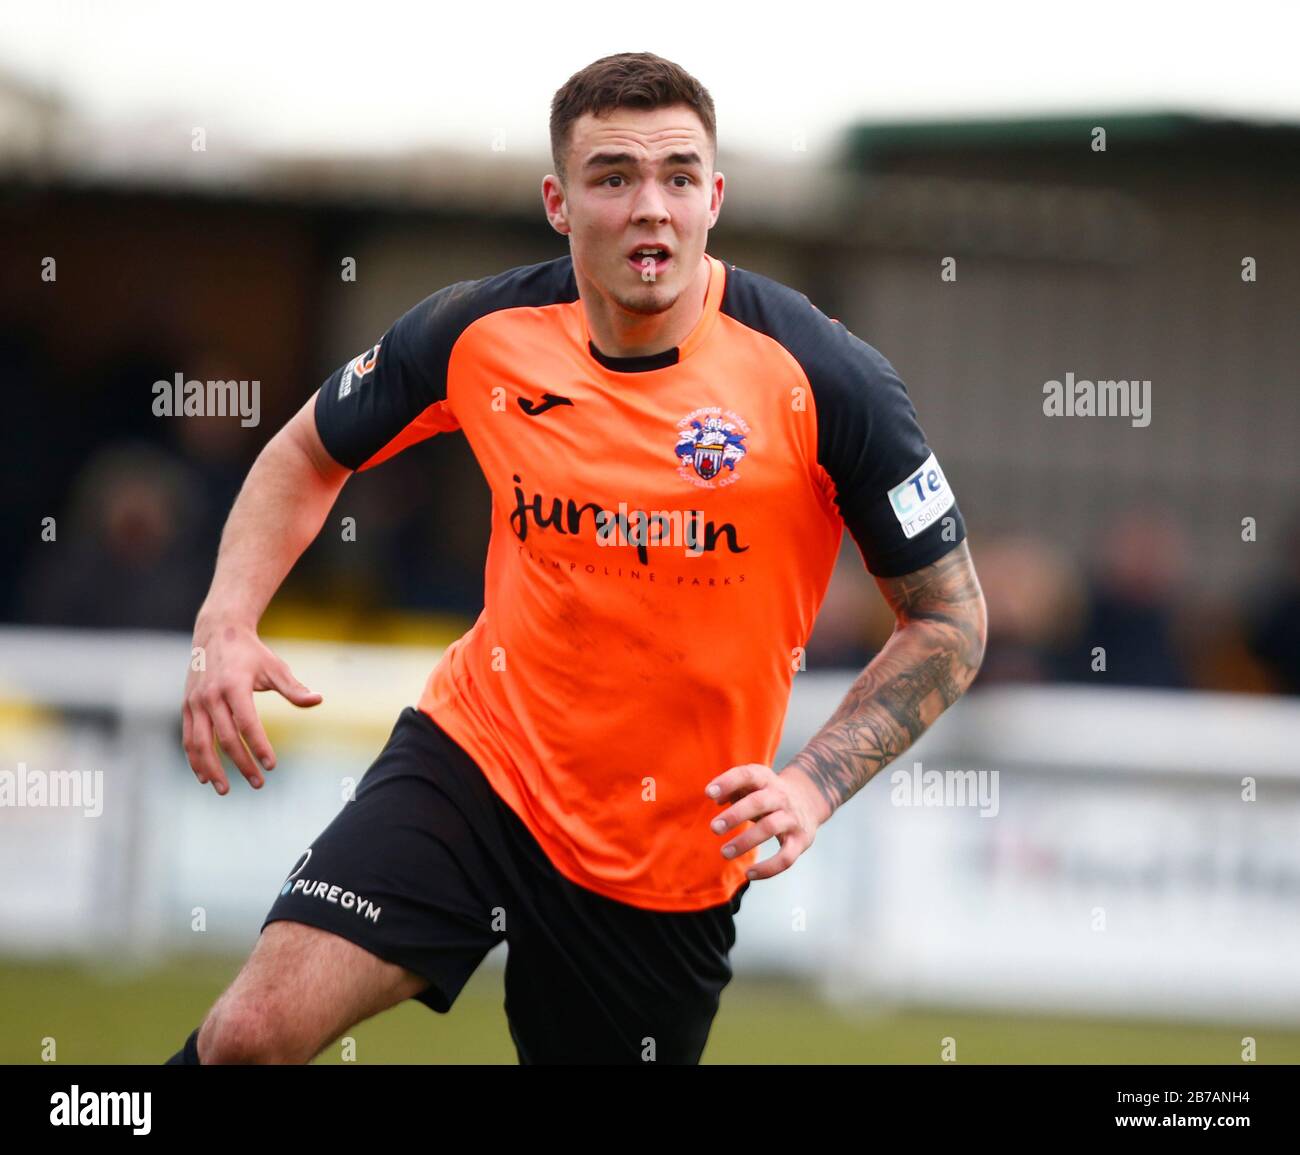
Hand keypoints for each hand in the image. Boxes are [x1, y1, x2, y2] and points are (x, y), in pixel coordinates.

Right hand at [182, 614, 321, 794]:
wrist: (217, 632)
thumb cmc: (252, 653)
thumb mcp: (275, 667)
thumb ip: (294, 689)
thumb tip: (318, 700)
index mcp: (234, 686)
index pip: (248, 724)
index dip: (259, 747)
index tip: (272, 766)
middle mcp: (211, 696)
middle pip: (226, 739)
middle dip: (242, 764)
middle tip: (258, 783)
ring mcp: (195, 702)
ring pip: (200, 743)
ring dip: (212, 769)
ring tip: (225, 790)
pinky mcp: (187, 706)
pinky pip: (188, 738)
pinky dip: (194, 759)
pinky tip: (204, 776)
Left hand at [704, 762, 828, 880]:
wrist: (808, 801)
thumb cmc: (767, 794)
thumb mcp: (752, 784)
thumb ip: (731, 787)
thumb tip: (715, 797)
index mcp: (765, 779)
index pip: (747, 775)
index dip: (728, 782)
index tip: (708, 793)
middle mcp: (781, 797)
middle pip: (759, 802)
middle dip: (735, 815)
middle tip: (714, 828)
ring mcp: (792, 819)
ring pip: (770, 828)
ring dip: (746, 841)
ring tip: (724, 852)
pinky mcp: (801, 841)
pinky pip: (786, 858)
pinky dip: (768, 869)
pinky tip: (749, 874)